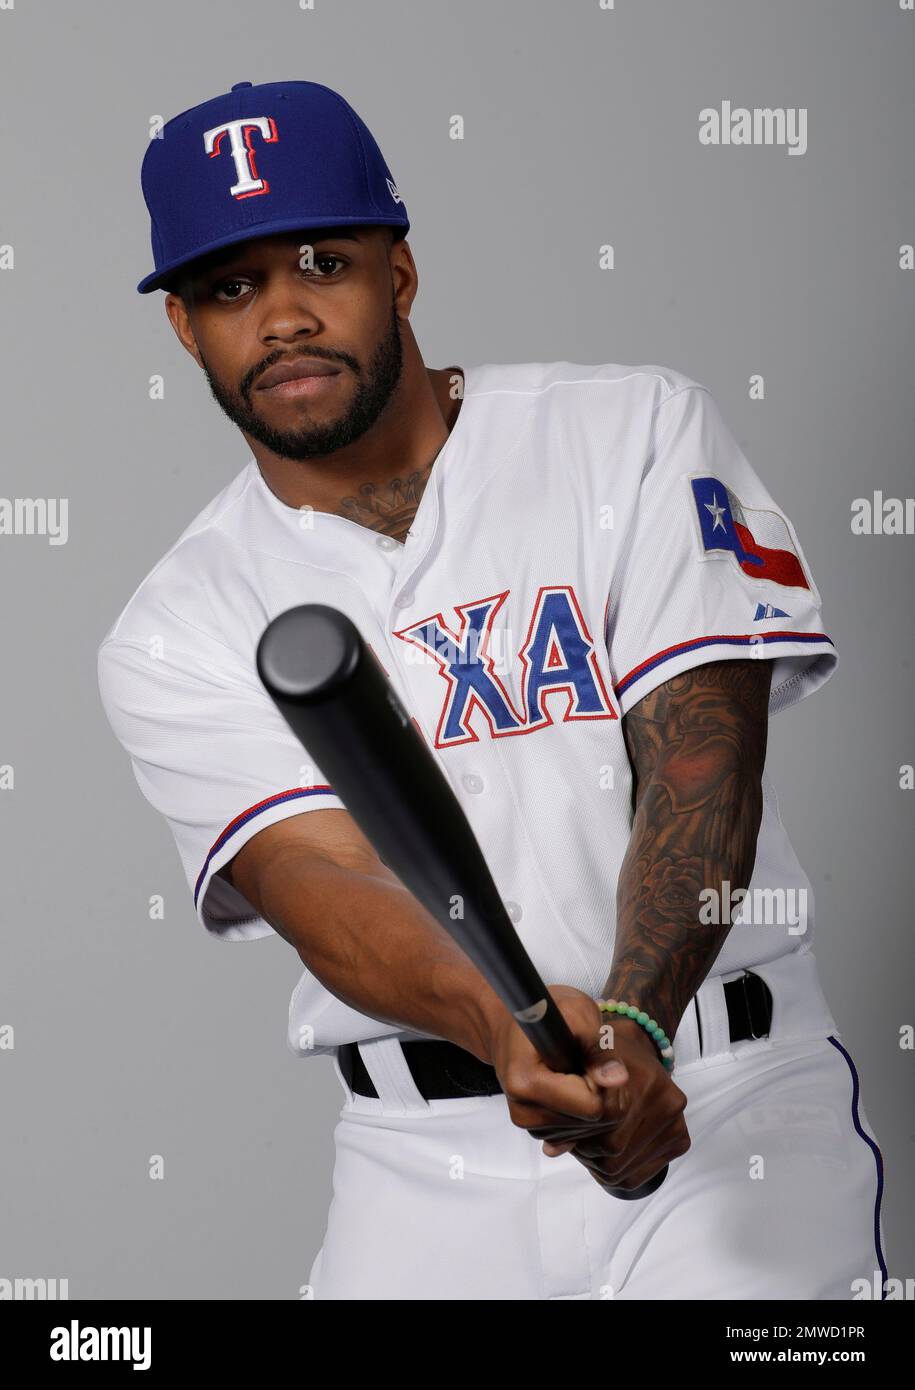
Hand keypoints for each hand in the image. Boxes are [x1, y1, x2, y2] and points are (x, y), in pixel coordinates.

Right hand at [480, 984, 689, 1193]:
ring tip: (574, 1070)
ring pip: (586, 1132)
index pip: (592, 1107)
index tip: (591, 1057)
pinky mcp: (533, 1129)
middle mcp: (523, 1111)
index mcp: (527, 1082)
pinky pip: (575, 1135)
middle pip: (592, 1123)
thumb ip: (599, 1048)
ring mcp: (527, 1123)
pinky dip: (581, 1114)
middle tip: (586, 1061)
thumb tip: (618, 1080)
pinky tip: (569, 1087)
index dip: (602, 1082)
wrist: (514, 1023)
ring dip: (591, 1103)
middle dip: (600, 1094)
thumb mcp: (578, 1013)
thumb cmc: (547, 1011)